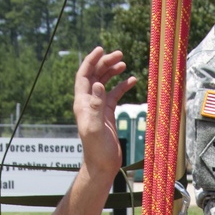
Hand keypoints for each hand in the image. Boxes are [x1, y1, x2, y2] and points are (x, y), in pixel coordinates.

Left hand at [73, 47, 136, 185]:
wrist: (102, 165)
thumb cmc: (97, 150)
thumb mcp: (95, 127)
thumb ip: (96, 106)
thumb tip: (99, 84)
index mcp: (82, 103)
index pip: (84, 75)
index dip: (91, 61)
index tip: (101, 49)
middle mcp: (89, 102)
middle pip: (95, 76)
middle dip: (105, 63)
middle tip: (119, 54)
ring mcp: (98, 107)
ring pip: (104, 83)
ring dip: (113, 72)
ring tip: (124, 63)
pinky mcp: (108, 114)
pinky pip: (114, 95)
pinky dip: (122, 86)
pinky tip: (132, 80)